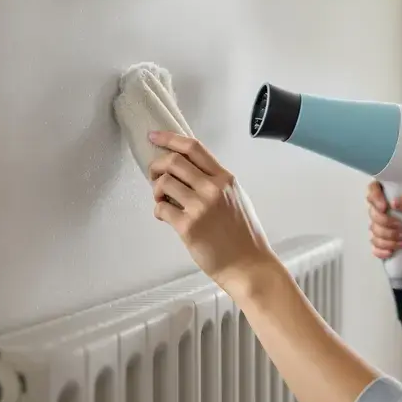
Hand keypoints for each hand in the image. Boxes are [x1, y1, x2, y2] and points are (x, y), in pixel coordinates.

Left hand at [146, 131, 277, 290]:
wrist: (248, 265)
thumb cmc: (243, 235)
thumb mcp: (237, 198)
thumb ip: (216, 182)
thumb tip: (189, 169)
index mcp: (225, 179)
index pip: (193, 147)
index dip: (169, 138)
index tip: (154, 136)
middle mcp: (213, 189)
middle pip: (173, 161)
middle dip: (156, 165)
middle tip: (154, 175)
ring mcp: (200, 207)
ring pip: (163, 183)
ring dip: (156, 189)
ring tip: (162, 199)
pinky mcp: (188, 227)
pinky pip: (161, 208)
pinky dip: (158, 210)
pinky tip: (166, 216)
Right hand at [366, 181, 401, 267]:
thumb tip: (394, 202)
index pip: (377, 189)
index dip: (375, 197)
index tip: (385, 208)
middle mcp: (393, 211)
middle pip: (372, 212)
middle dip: (385, 223)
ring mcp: (390, 228)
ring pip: (373, 230)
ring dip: (387, 238)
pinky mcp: (391, 244)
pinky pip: (375, 246)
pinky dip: (381, 249)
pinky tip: (392, 251)